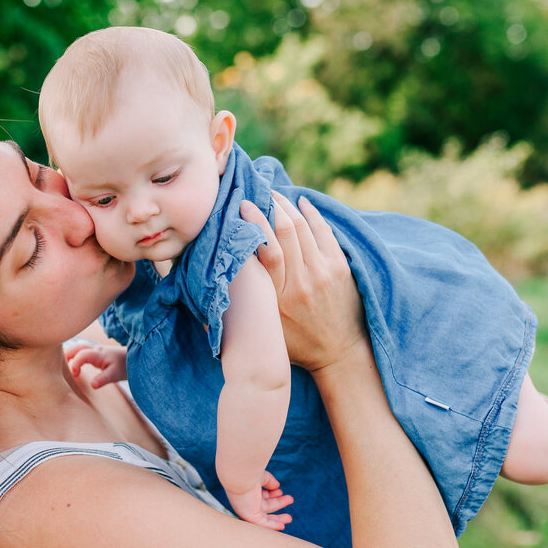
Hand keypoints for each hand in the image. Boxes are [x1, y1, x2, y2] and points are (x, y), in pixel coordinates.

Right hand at [65, 341, 127, 387]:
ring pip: (77, 347)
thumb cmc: (124, 366)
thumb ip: (104, 379)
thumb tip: (92, 385)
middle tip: (61, 368)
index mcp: (99, 354)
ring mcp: (94, 350)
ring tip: (62, 366)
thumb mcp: (116, 374)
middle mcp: (95, 349)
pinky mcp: (94, 353)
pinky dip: (73, 355)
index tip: (75, 375)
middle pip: (76, 346)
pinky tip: (70, 364)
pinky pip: (81, 350)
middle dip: (67, 355)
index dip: (75, 363)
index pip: (82, 354)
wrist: (133, 359)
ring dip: (69, 354)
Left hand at [224, 471, 293, 530]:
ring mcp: (249, 510)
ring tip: (289, 518)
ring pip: (266, 518)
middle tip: (290, 499)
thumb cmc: (248, 475)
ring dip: (278, 519)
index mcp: (248, 492)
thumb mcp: (261, 477)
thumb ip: (269, 481)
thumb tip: (277, 486)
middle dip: (278, 503)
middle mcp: (248, 502)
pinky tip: (282, 526)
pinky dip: (273, 526)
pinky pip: (263, 524)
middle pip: (266, 506)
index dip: (273, 494)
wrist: (240, 478)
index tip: (280, 491)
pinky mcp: (251, 516)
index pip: (262, 496)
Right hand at [240, 193, 365, 373]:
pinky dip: (312, 214)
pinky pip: (325, 232)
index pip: (266, 249)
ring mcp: (324, 272)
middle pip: (284, 230)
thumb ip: (243, 307)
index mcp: (280, 296)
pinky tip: (301, 202)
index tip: (241, 205)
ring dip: (287, 206)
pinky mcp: (341, 268)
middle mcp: (303, 281)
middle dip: (269, 206)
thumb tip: (206, 292)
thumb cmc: (296, 345)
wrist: (340, 355)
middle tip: (256, 192)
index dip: (253, 222)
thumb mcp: (266, 329)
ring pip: (303, 227)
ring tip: (273, 194)